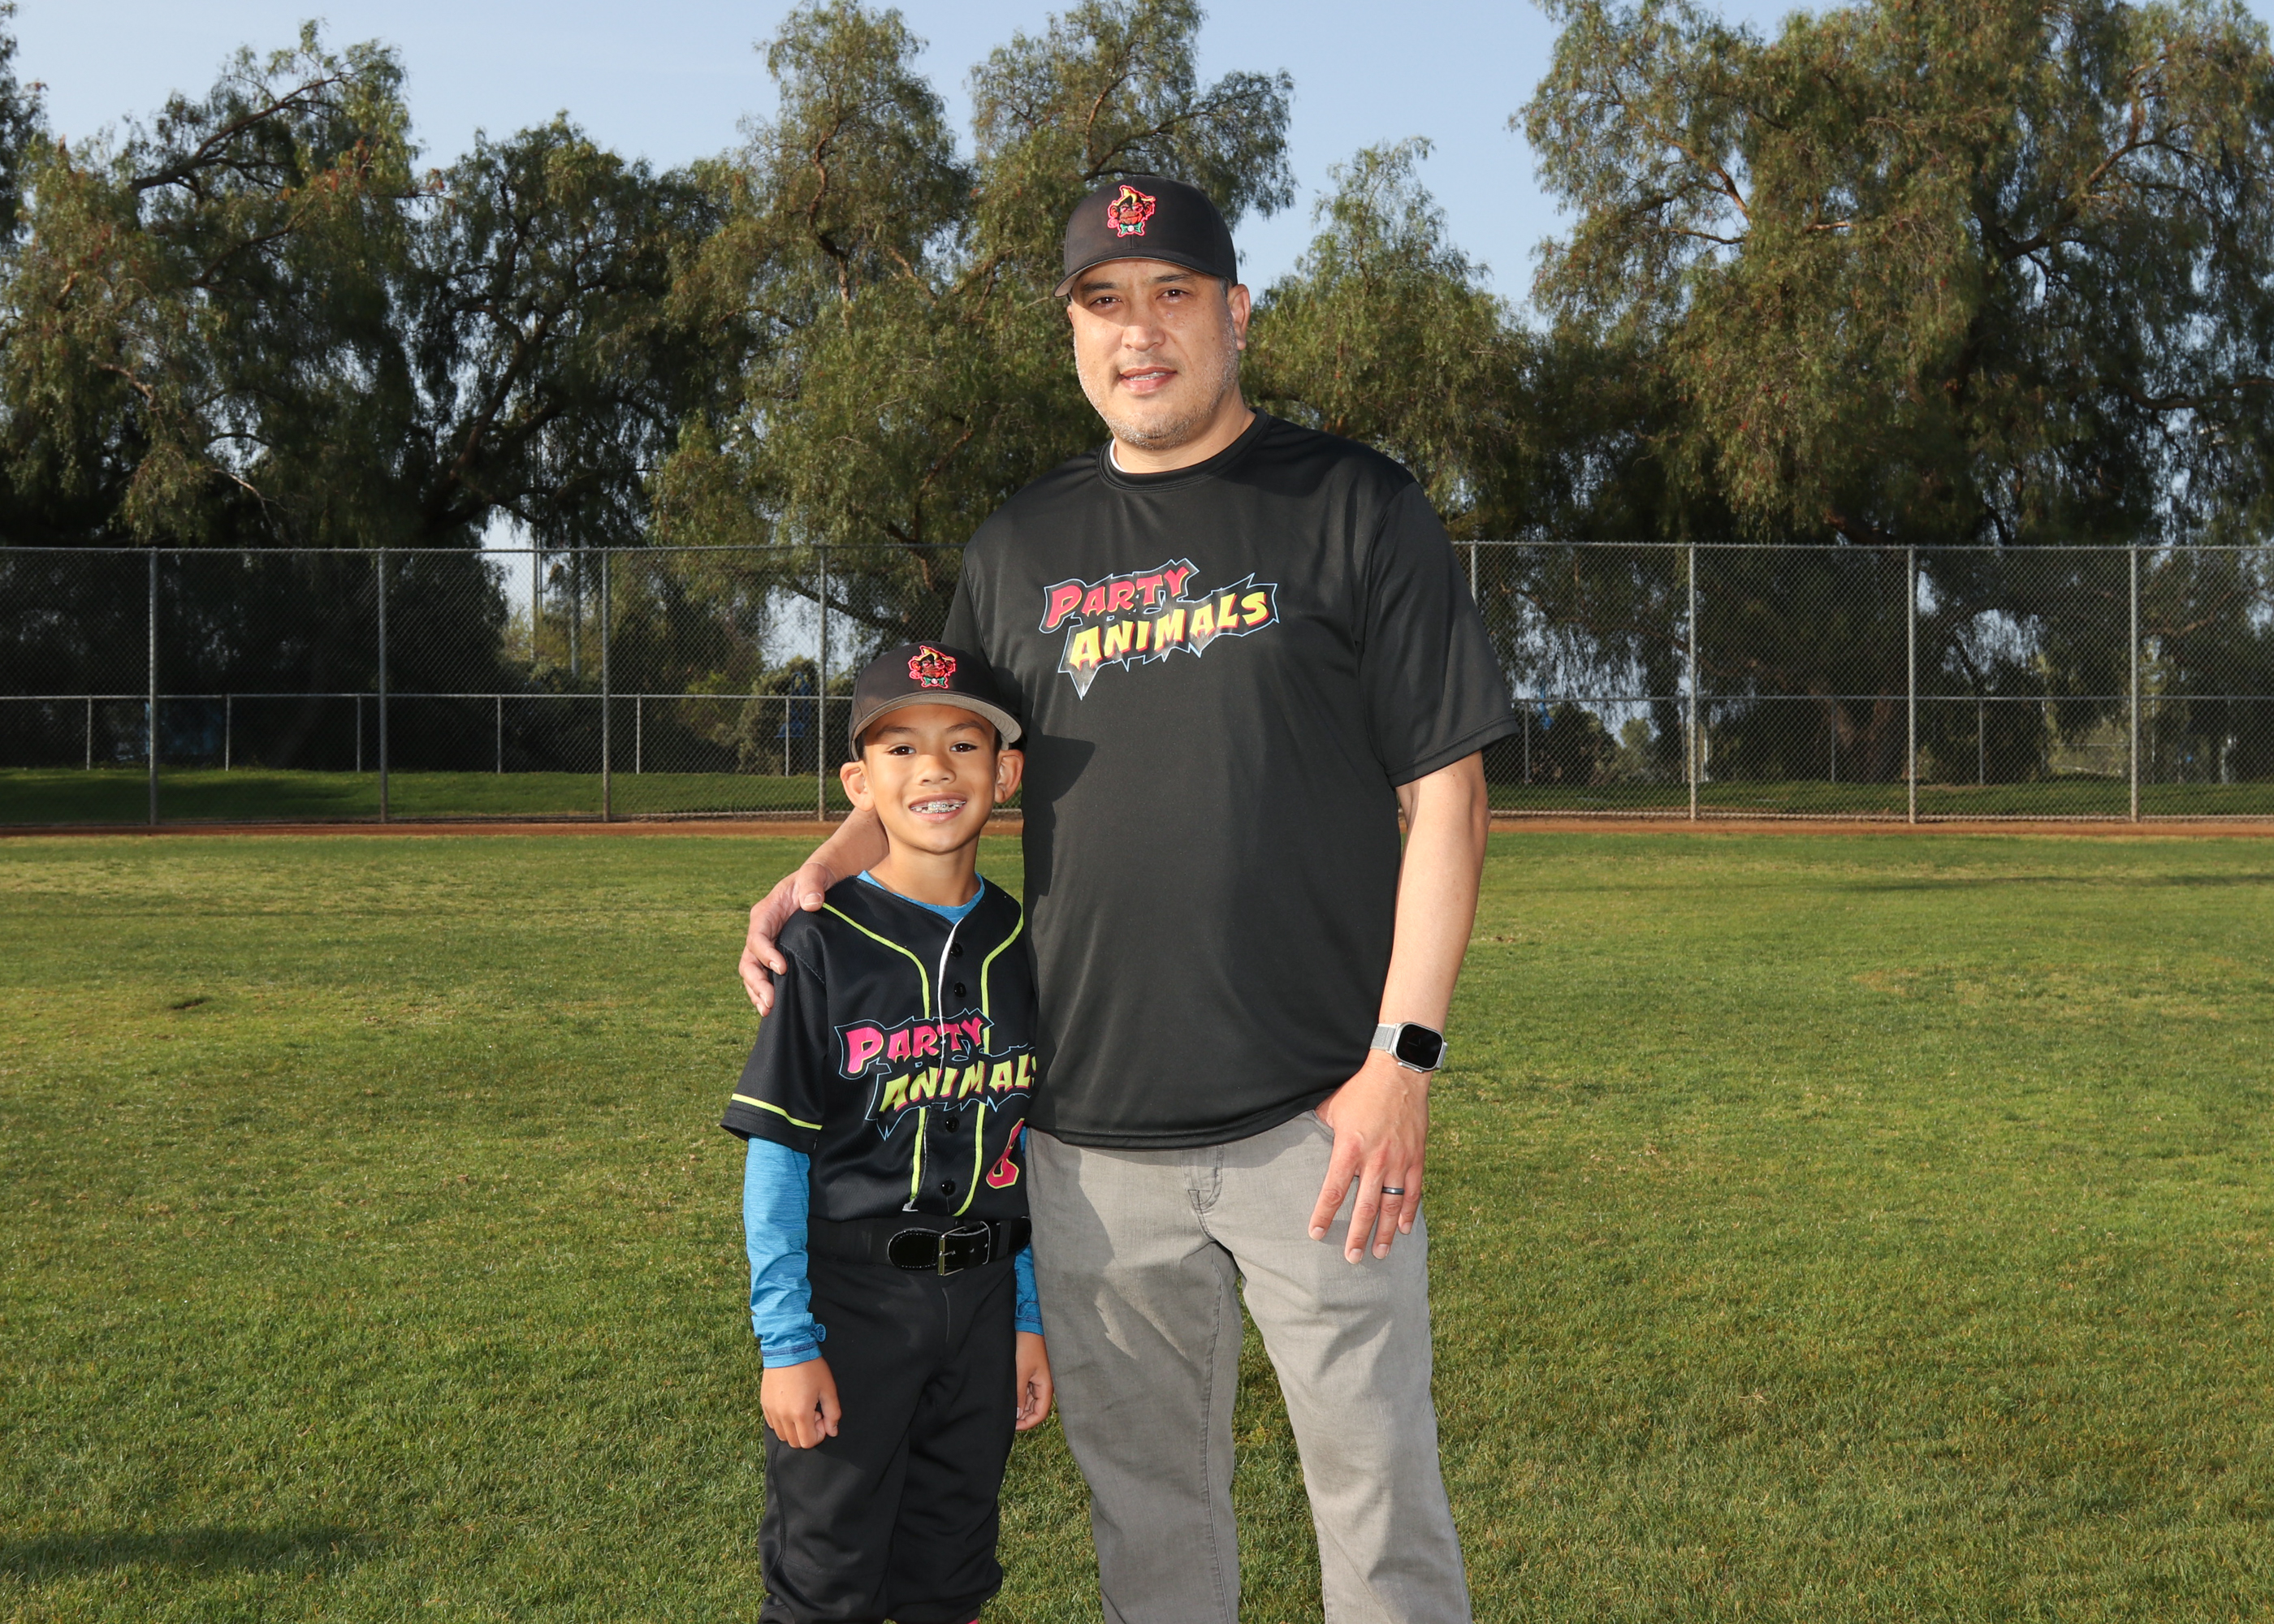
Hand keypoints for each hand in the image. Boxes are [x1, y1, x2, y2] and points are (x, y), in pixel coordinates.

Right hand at [741, 860, 834, 1012]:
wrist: (824, 882)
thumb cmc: (818, 876)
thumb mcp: (816, 874)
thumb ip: (812, 883)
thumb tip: (811, 903)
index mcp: (766, 912)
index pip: (757, 937)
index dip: (765, 954)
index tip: (782, 969)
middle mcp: (762, 930)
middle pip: (749, 960)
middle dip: (756, 982)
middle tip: (770, 1002)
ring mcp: (768, 944)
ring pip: (753, 971)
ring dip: (757, 992)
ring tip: (768, 1010)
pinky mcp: (778, 953)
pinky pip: (765, 974)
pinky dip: (766, 990)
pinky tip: (775, 1007)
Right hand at [761, 1357, 841, 1448]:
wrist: (787, 1348)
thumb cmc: (810, 1367)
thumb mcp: (828, 1388)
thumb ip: (833, 1413)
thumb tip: (833, 1431)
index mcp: (800, 1413)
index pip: (808, 1443)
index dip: (819, 1434)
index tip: (822, 1416)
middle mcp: (782, 1416)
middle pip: (795, 1442)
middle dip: (807, 1432)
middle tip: (813, 1411)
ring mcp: (771, 1411)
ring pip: (783, 1435)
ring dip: (795, 1428)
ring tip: (801, 1407)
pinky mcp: (764, 1404)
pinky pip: (773, 1424)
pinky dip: (783, 1422)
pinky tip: (791, 1404)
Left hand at [1014, 1331, 1053, 1430]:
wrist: (1029, 1325)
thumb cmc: (1027, 1346)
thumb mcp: (1021, 1372)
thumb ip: (1019, 1394)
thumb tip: (1017, 1415)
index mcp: (1046, 1386)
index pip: (1040, 1414)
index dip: (1027, 1423)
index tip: (1012, 1426)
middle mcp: (1045, 1385)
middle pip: (1036, 1409)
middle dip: (1023, 1417)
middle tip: (1007, 1419)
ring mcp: (1039, 1379)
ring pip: (1031, 1401)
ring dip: (1021, 1407)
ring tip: (1006, 1408)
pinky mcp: (1033, 1373)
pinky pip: (1028, 1391)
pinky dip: (1020, 1397)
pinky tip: (1010, 1398)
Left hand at [1308, 1051, 1429, 1262]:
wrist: (1399, 1070)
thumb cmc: (1360, 1086)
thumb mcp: (1331, 1106)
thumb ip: (1320, 1129)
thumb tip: (1302, 1139)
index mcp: (1349, 1148)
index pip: (1333, 1190)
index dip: (1324, 1215)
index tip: (1316, 1234)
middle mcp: (1376, 1159)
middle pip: (1365, 1207)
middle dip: (1357, 1236)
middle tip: (1351, 1258)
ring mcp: (1399, 1160)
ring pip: (1391, 1206)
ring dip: (1384, 1232)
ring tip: (1378, 1253)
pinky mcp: (1416, 1157)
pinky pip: (1413, 1192)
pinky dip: (1409, 1213)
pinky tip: (1403, 1230)